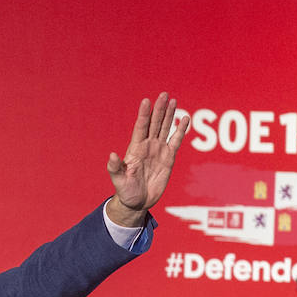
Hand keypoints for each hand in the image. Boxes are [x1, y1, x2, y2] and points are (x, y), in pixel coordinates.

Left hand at [105, 92, 188, 224]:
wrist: (137, 202)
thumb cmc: (125, 191)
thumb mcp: (118, 180)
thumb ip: (115, 168)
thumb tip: (112, 155)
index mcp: (135, 148)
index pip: (141, 127)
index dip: (144, 114)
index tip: (146, 101)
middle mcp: (147, 146)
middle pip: (154, 123)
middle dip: (159, 109)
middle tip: (164, 94)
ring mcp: (158, 150)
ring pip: (165, 128)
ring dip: (169, 115)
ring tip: (173, 101)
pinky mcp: (168, 158)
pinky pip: (176, 141)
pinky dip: (180, 130)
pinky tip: (185, 119)